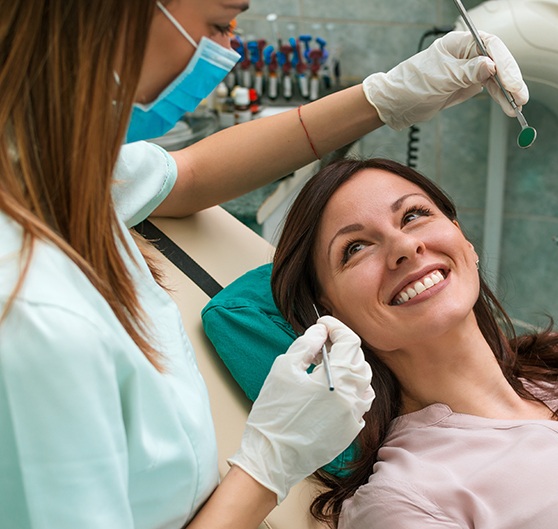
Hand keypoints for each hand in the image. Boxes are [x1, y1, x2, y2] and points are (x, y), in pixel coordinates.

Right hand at [228, 315, 373, 502]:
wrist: (272, 457)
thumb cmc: (274, 413)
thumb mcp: (284, 369)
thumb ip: (306, 344)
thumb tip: (320, 332)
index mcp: (337, 379)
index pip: (349, 341)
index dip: (336, 327)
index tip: (322, 324)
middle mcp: (352, 397)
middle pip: (359, 359)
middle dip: (342, 345)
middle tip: (320, 342)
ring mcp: (354, 416)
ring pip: (364, 381)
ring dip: (349, 366)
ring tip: (326, 365)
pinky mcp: (351, 430)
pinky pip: (360, 402)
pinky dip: (351, 388)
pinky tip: (331, 389)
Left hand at [363, 30, 528, 129]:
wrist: (395, 104)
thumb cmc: (411, 85)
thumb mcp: (440, 79)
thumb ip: (466, 72)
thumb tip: (490, 66)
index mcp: (458, 43)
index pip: (490, 46)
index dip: (504, 63)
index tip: (510, 82)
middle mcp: (465, 54)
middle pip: (497, 62)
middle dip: (510, 79)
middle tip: (519, 96)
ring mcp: (466, 70)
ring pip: (495, 77)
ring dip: (507, 91)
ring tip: (517, 106)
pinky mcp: (465, 85)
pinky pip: (488, 89)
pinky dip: (498, 97)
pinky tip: (507, 106)